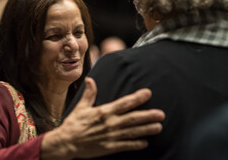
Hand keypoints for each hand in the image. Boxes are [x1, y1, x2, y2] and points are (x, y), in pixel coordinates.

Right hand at [41, 77, 164, 159]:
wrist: (66, 142)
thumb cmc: (73, 124)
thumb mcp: (81, 107)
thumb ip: (89, 94)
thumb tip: (91, 80)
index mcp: (103, 112)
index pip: (124, 103)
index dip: (137, 98)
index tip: (148, 93)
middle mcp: (109, 123)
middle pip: (133, 118)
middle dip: (148, 116)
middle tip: (161, 114)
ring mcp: (111, 136)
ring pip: (132, 132)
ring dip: (146, 129)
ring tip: (159, 127)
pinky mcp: (109, 148)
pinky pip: (126, 146)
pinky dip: (136, 144)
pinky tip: (145, 142)